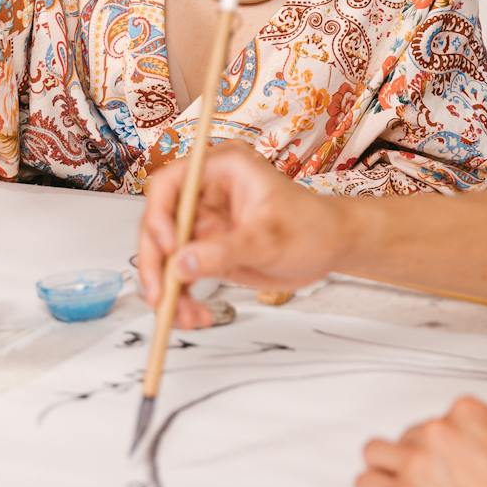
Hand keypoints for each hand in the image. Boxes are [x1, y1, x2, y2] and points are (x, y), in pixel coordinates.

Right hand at [138, 145, 344, 329]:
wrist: (330, 247)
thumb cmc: (311, 226)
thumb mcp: (269, 238)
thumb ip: (225, 251)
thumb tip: (181, 265)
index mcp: (220, 170)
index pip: (169, 185)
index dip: (159, 216)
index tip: (169, 248)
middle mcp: (205, 194)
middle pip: (159, 224)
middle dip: (156, 264)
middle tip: (160, 296)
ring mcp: (204, 224)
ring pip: (166, 255)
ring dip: (168, 288)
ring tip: (183, 316)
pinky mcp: (207, 250)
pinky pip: (182, 275)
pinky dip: (182, 297)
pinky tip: (195, 315)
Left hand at [357, 397, 486, 486]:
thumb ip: (479, 439)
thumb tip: (464, 447)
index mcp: (466, 413)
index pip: (432, 421)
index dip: (437, 448)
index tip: (444, 465)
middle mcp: (437, 431)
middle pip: (404, 438)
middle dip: (415, 460)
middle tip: (432, 486)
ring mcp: (416, 463)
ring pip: (375, 455)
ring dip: (389, 472)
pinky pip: (365, 486)